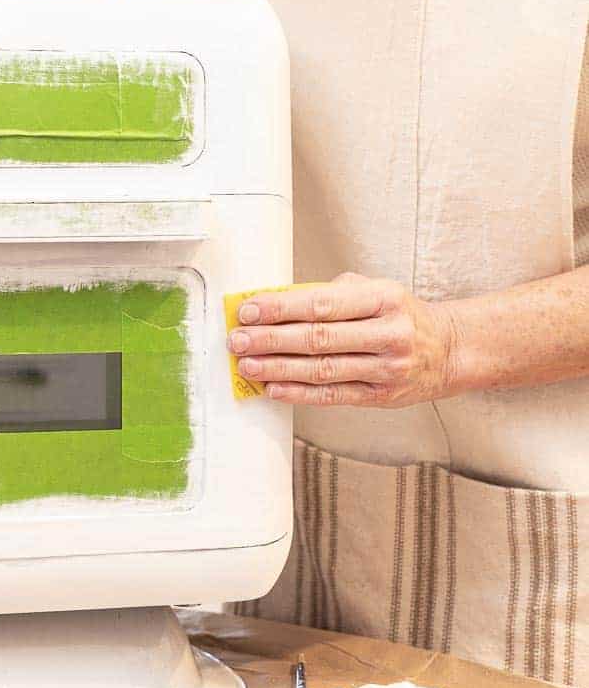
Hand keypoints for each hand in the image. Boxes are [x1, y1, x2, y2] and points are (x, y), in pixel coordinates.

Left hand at [227, 273, 458, 406]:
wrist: (448, 350)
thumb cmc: (400, 314)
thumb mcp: (375, 291)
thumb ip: (332, 294)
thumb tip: (278, 302)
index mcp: (384, 298)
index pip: (324, 303)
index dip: (282, 308)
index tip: (249, 310)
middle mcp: (388, 333)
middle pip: (319, 338)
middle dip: (271, 339)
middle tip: (238, 339)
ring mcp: (387, 369)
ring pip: (323, 370)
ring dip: (278, 369)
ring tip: (247, 365)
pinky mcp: (382, 397)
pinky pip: (333, 395)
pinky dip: (299, 393)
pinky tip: (273, 388)